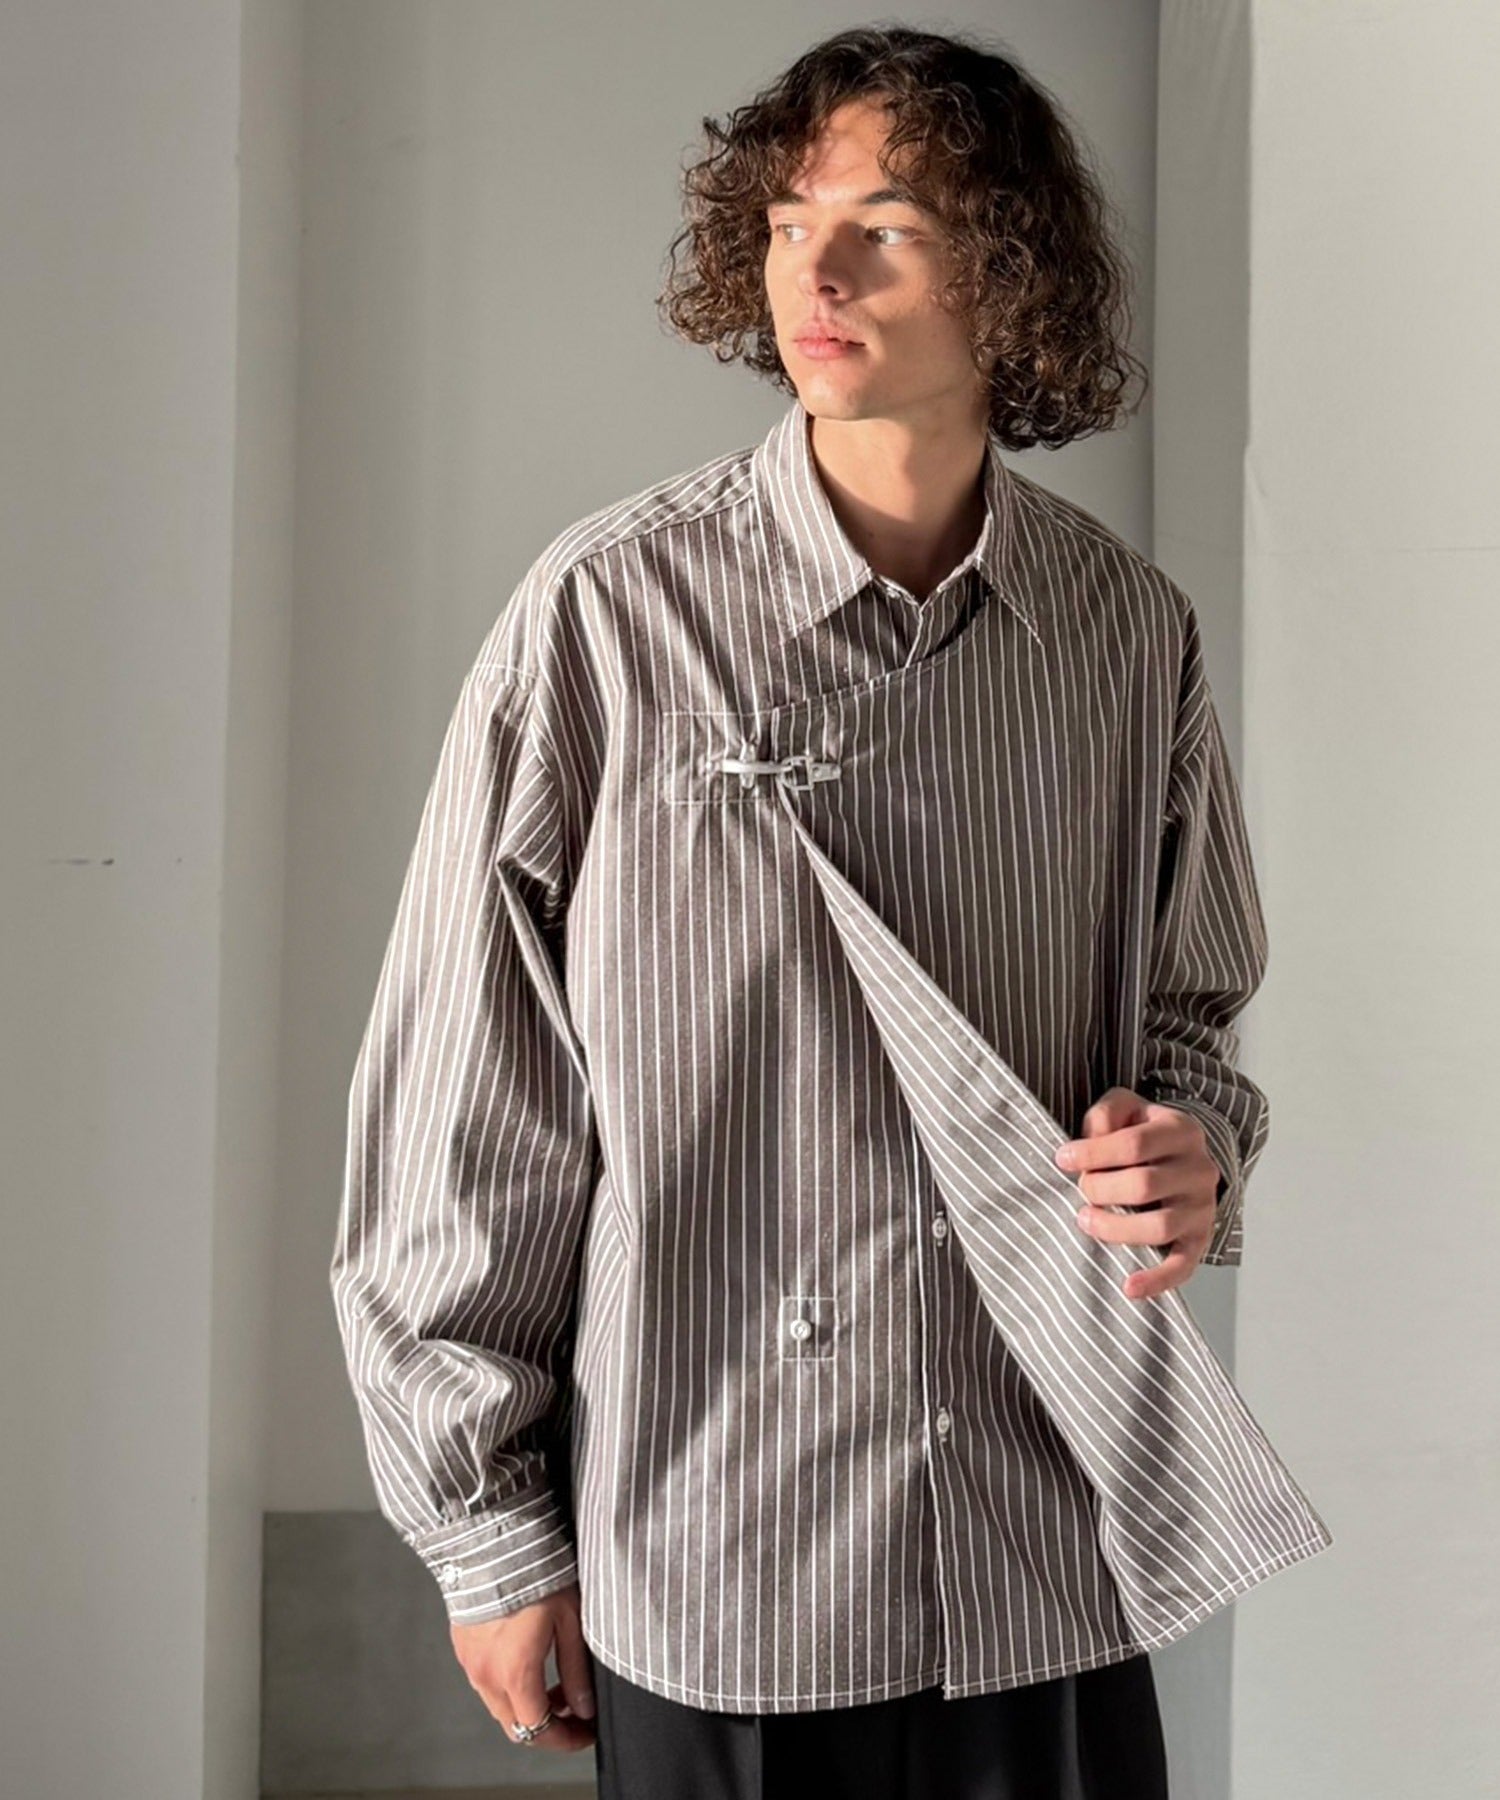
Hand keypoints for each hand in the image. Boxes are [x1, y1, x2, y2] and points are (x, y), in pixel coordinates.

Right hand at [449, 1580, 596, 1753]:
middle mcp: (487, 1675)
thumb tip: (584, 1706)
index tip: (585, 1731)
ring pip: (499, 1706)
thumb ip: (576, 1670)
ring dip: (526, 1705)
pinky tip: (527, 1661)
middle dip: (548, 1725)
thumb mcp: (571, 1621)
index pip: (540, 1729)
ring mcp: (471, 1662)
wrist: (494, 1541)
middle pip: (516, 1725)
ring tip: (553, 1682)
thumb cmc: (535, 1573)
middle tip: (573, 1708)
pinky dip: (507, 1685)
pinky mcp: (462, 1647)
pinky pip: (485, 1681)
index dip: (567, 1738)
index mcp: (515, 1673)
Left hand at [1053, 1086, 1219, 1301]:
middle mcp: (1199, 1170)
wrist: (1182, 1158)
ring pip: (1160, 1227)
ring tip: (1086, 1221)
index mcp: (1181, 1131)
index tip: (1062, 1159)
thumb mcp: (1125, 1108)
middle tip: (1082, 1190)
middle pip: (1144, 1185)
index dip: (1092, 1153)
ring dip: (1115, 1229)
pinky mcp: (1199, 1240)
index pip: (1134, 1144)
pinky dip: (1156, 1280)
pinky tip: (1128, 1286)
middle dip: (1100, 1189)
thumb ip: (1107, 1113)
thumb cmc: (1142, 1133)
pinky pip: (1183, 1266)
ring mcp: (1202, 1208)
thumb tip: (1090, 1141)